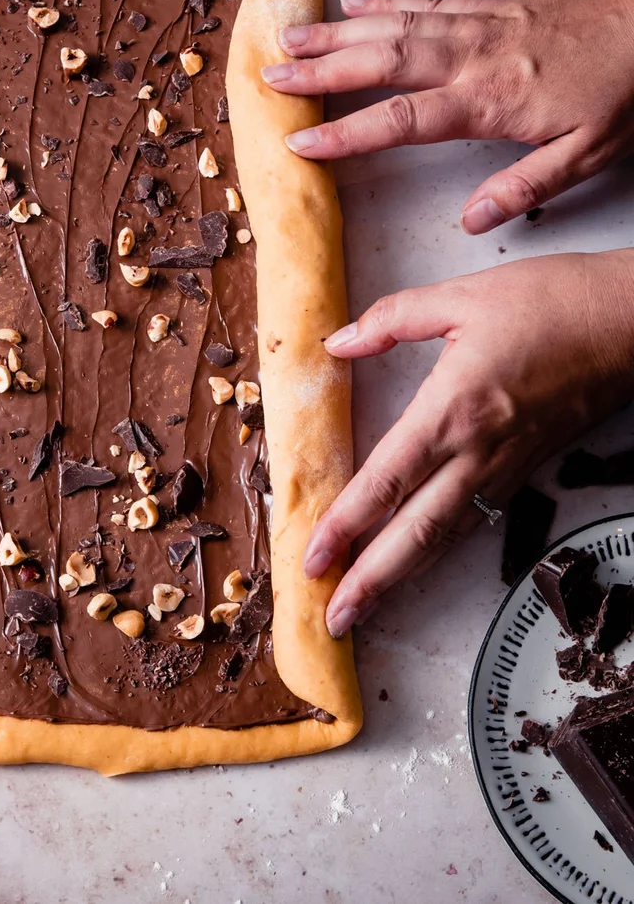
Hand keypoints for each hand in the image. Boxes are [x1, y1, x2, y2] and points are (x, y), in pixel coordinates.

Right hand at [261, 0, 633, 233]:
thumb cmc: (626, 86)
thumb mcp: (591, 153)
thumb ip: (527, 187)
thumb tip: (472, 222)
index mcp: (492, 100)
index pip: (403, 120)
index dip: (348, 132)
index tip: (302, 143)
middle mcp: (473, 55)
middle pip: (382, 60)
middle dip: (321, 68)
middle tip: (270, 76)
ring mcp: (478, 23)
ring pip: (393, 24)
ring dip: (336, 31)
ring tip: (288, 36)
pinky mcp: (490, 3)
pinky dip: (383, 2)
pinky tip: (352, 5)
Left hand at [307, 250, 633, 637]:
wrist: (631, 322)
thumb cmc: (551, 302)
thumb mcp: (460, 295)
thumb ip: (391, 319)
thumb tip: (338, 342)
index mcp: (452, 409)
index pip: (386, 481)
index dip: (345, 525)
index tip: (312, 558)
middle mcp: (477, 451)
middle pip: (414, 532)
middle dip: (369, 580)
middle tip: (332, 619)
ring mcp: (506, 466)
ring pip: (446, 536)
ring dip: (401, 575)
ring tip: (365, 604)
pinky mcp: (526, 468)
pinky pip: (474, 520)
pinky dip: (439, 550)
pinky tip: (418, 562)